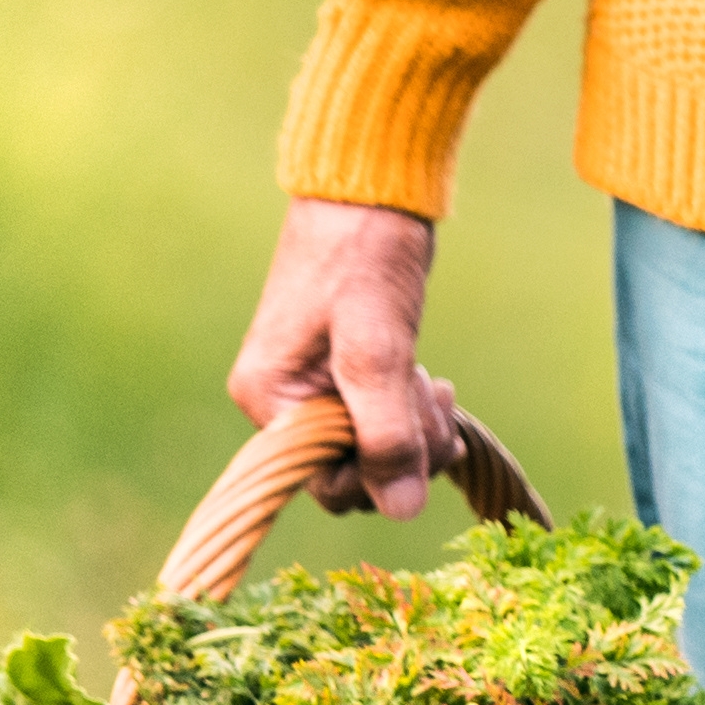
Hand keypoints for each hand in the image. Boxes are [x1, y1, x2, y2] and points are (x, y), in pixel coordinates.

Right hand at [227, 198, 462, 515]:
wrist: (368, 195)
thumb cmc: (365, 260)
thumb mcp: (379, 349)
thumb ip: (387, 431)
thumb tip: (400, 509)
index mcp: (268, 399)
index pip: (330, 485)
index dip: (385, 473)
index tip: (417, 427)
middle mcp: (278, 402)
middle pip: (356, 475)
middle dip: (408, 450)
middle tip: (433, 401)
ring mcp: (309, 390)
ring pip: (376, 452)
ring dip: (418, 431)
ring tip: (436, 388)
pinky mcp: (340, 377)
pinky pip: (381, 424)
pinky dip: (414, 416)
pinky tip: (436, 390)